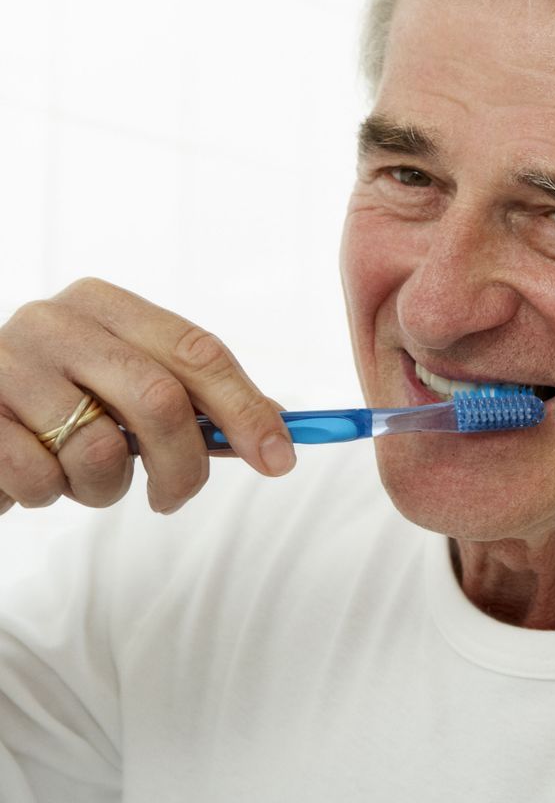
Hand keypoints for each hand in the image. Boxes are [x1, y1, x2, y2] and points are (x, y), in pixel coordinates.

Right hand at [0, 278, 293, 515]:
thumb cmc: (54, 407)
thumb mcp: (122, 391)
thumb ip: (193, 403)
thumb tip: (278, 431)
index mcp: (104, 305)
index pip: (197, 351)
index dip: (246, 409)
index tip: (279, 459)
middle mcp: (54, 321)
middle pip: (159, 399)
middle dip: (184, 464)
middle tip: (175, 497)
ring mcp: (5, 364)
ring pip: (98, 450)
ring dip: (105, 488)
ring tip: (83, 479)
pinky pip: (40, 477)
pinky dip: (50, 495)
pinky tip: (36, 477)